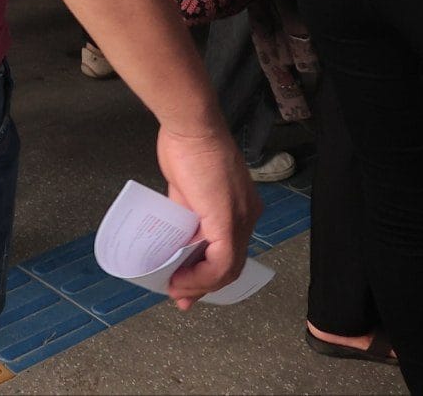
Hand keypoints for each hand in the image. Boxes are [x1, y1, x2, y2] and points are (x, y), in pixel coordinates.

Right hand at [154, 123, 255, 307]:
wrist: (190, 127)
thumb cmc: (187, 147)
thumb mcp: (186, 188)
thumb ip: (187, 214)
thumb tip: (174, 239)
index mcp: (241, 207)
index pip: (231, 250)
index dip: (210, 273)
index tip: (186, 284)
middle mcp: (248, 217)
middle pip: (231, 265)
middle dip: (204, 286)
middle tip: (179, 295)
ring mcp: (240, 221)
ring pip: (227, 270)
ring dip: (199, 285)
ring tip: (175, 289)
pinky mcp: (227, 222)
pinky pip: (220, 263)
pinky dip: (200, 277)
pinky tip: (179, 278)